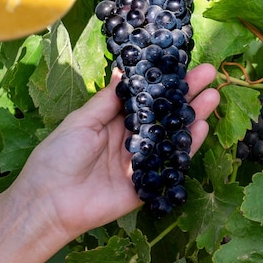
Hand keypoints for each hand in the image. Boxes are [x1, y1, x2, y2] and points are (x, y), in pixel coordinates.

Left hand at [11, 63, 219, 240]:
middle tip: (207, 73)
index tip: (180, 63)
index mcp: (111, 120)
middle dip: (184, 94)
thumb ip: (107, 100)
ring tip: (212, 96)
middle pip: (162, 113)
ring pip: (171, 136)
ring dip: (192, 116)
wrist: (50, 200)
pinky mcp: (145, 184)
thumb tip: (124, 72)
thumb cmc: (58, 155)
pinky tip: (202, 127)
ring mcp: (139, 160)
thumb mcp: (81, 121)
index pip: (143, 97)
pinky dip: (187, 148)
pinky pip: (169, 164)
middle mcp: (129, 138)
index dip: (160, 81)